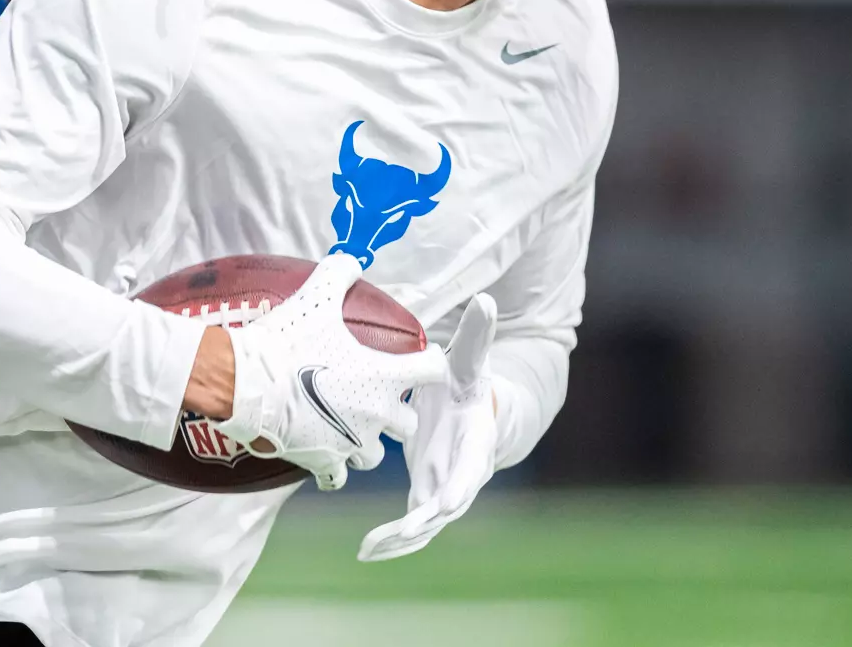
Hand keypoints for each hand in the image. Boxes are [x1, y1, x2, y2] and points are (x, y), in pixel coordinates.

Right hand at [215, 253, 448, 491]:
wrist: (245, 382)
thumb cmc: (286, 340)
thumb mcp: (316, 296)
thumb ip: (341, 273)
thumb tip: (352, 260)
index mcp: (385, 377)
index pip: (433, 371)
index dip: (430, 362)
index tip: (422, 358)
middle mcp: (377, 416)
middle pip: (408, 423)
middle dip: (398, 410)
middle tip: (380, 395)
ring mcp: (351, 445)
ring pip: (376, 455)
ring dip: (369, 442)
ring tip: (353, 427)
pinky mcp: (324, 463)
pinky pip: (338, 477)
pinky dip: (335, 468)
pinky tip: (325, 453)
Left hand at [357, 291, 497, 560]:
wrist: (468, 407)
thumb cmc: (468, 381)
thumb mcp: (470, 359)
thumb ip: (476, 335)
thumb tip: (484, 300)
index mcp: (475, 440)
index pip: (472, 466)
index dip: (461, 484)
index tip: (447, 502)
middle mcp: (463, 471)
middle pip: (449, 504)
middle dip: (427, 521)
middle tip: (403, 532)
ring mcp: (444, 487)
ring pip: (426, 523)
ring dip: (403, 539)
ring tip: (372, 548)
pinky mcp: (425, 493)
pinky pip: (410, 525)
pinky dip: (392, 539)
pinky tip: (366, 551)